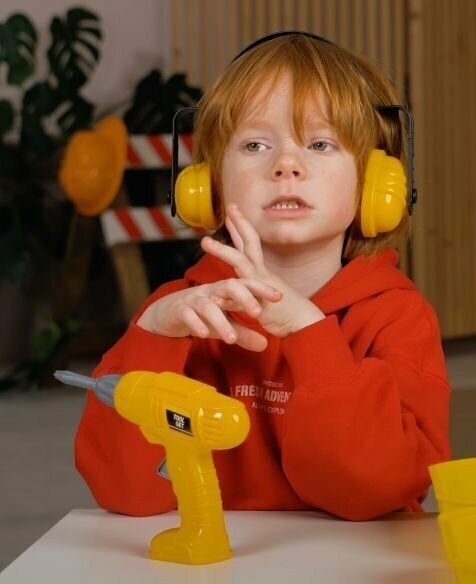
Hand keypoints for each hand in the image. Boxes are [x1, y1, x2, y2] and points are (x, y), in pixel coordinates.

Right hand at [136, 277, 282, 351]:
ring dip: (221, 321)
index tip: (279, 297)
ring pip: (208, 305)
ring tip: (231, 338)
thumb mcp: (223, 325)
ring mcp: (193, 300)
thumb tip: (265, 345)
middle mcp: (211, 292)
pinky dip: (195, 324)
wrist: (166, 314)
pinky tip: (203, 334)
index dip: (262, 289)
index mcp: (224, 292)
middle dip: (244, 297)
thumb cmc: (200, 316)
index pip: (246, 285)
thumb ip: (243, 333)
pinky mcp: (178, 310)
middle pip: (229, 286)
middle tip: (258, 313)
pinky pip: (187, 315)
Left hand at [200, 203, 324, 337]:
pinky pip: (239, 293)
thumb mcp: (264, 296)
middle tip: (229, 207)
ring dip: (222, 250)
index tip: (232, 211)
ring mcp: (260, 285)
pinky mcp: (259, 301)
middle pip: (249, 243)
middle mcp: (262, 273)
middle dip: (238, 224)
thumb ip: (251, 289)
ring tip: (205, 241)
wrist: (304, 324)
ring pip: (240, 262)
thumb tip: (238, 286)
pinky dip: (226, 294)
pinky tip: (212, 293)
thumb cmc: (286, 313)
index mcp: (262, 272)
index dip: (241, 227)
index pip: (251, 244)